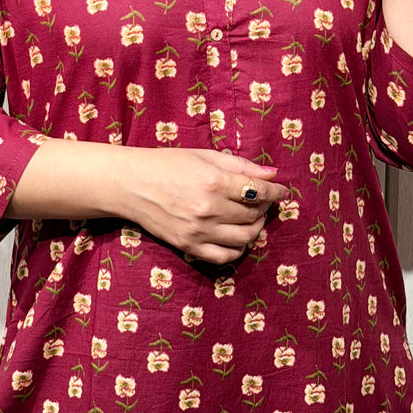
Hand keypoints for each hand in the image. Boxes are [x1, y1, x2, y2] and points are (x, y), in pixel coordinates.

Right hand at [124, 147, 285, 265]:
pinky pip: (225, 257)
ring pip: (245, 238)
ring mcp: (199, 231)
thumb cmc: (168, 164)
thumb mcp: (205, 155)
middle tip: (262, 201)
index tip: (281, 191)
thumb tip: (272, 175)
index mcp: (214, 181)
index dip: (276, 192)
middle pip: (253, 215)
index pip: (259, 192)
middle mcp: (209, 209)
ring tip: (252, 219)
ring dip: (256, 229)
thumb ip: (240, 166)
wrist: (131, 184)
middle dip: (264, 208)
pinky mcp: (189, 246)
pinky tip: (236, 237)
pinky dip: (238, 249)